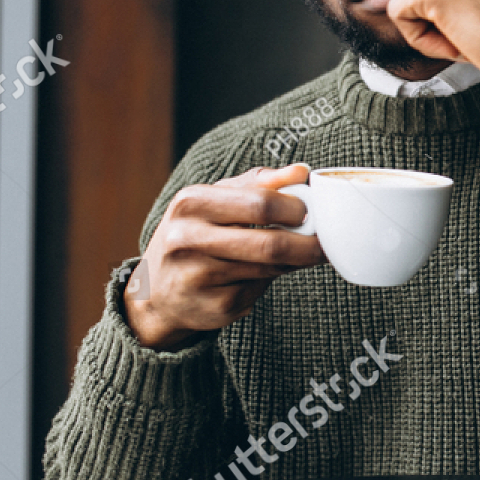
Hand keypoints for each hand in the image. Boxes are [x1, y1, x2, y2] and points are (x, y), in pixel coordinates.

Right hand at [123, 164, 325, 349]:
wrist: (155, 291)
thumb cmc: (194, 234)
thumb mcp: (214, 200)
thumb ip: (258, 182)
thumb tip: (302, 171)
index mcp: (190, 202)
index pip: (259, 203)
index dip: (295, 209)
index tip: (311, 211)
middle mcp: (187, 240)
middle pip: (270, 244)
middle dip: (308, 244)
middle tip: (324, 242)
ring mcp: (198, 277)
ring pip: (270, 269)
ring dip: (294, 262)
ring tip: (299, 254)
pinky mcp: (214, 308)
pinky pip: (259, 291)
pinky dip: (269, 283)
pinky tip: (259, 276)